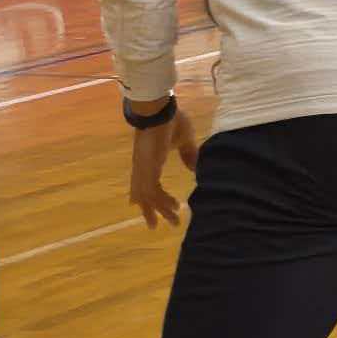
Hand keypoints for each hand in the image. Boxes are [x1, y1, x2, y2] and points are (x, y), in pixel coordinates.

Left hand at [128, 104, 202, 227]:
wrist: (159, 110)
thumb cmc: (171, 120)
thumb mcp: (185, 140)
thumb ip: (189, 155)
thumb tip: (195, 168)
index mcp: (149, 160)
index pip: (144, 183)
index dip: (146, 197)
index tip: (146, 208)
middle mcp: (142, 168)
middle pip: (142, 195)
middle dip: (149, 211)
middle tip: (154, 227)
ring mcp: (143, 169)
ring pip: (147, 196)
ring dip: (159, 210)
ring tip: (173, 222)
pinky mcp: (148, 168)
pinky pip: (152, 191)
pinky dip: (162, 201)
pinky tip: (174, 207)